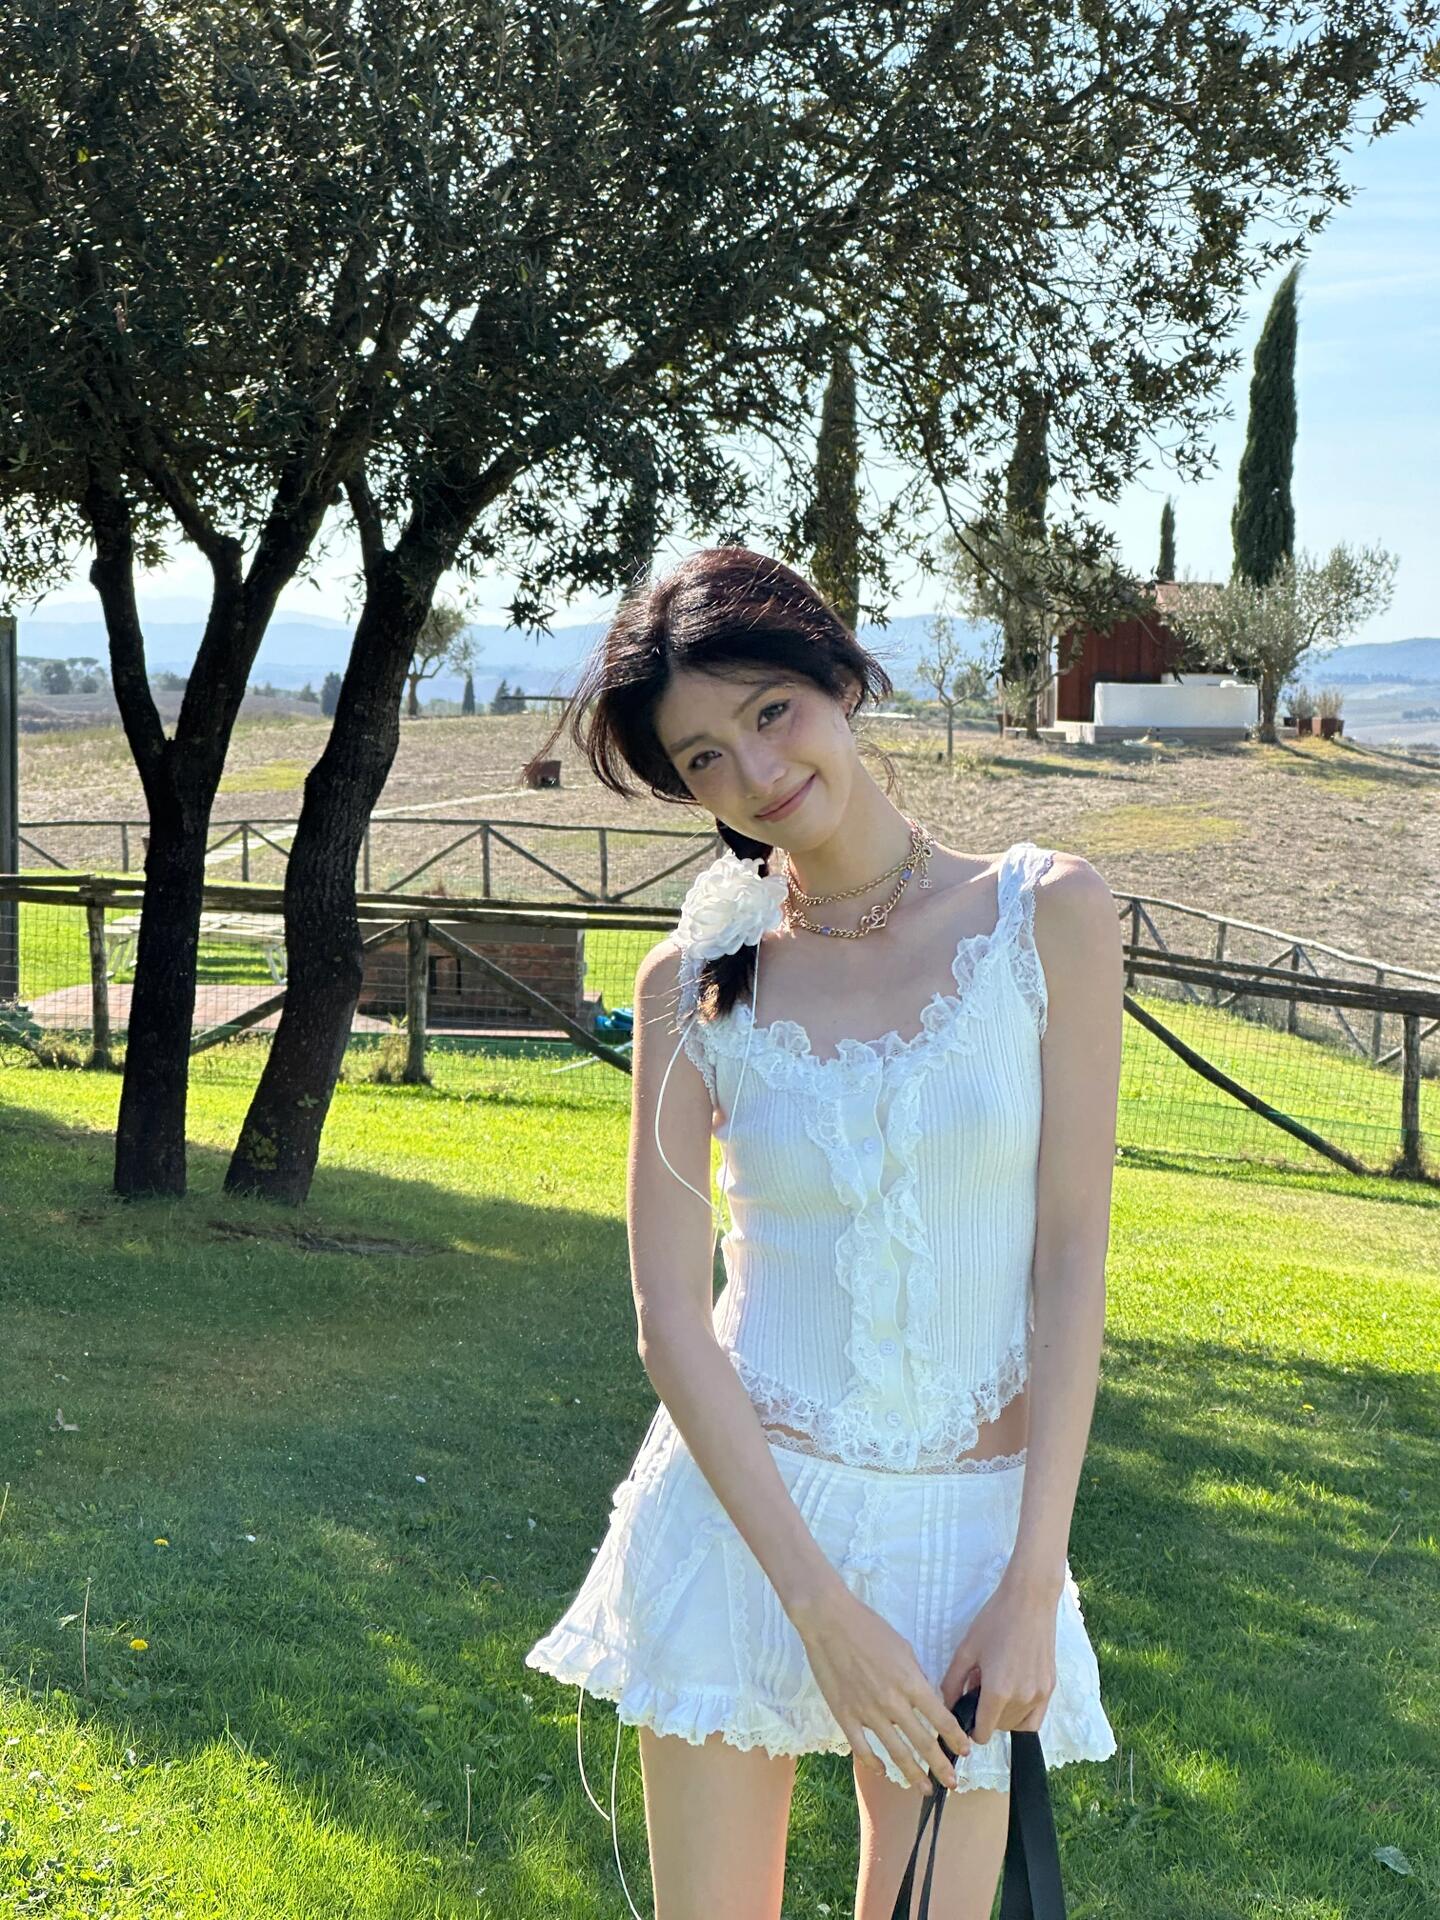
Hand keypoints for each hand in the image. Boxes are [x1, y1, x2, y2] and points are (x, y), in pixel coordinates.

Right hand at [793, 1587, 972, 1790]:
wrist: (829, 1621)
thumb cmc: (868, 1628)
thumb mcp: (903, 1647)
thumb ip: (916, 1677)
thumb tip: (928, 1699)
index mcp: (910, 1682)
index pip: (941, 1719)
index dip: (956, 1738)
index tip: (965, 1751)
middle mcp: (892, 1703)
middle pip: (923, 1743)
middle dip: (941, 1766)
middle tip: (953, 1783)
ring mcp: (867, 1713)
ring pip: (896, 1753)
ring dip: (913, 1774)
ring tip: (925, 1788)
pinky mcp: (845, 1716)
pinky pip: (863, 1749)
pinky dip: (875, 1764)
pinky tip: (884, 1771)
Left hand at [938, 1569, 1058, 1746]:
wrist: (1030, 1600)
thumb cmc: (995, 1620)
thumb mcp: (966, 1649)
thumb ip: (952, 1682)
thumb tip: (946, 1705)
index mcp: (997, 1691)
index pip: (982, 1732)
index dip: (969, 1727)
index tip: (965, 1711)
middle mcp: (1021, 1698)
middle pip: (998, 1728)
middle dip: (985, 1715)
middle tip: (979, 1687)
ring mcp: (1039, 1695)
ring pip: (1016, 1724)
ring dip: (1003, 1715)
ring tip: (996, 1685)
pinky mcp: (1050, 1688)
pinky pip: (1036, 1719)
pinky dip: (1022, 1716)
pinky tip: (1013, 1696)